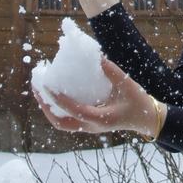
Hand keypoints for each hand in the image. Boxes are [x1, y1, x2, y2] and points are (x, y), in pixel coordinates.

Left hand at [33, 58, 161, 138]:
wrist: (145, 119)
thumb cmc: (137, 102)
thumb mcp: (127, 84)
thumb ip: (112, 71)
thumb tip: (97, 56)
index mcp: (100, 119)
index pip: (75, 111)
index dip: (60, 100)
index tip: (48, 87)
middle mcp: (91, 126)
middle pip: (61, 123)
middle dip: (46, 107)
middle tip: (37, 89)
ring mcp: (88, 127)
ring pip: (61, 123)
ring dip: (48, 109)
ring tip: (40, 91)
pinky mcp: (88, 123)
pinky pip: (67, 119)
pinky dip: (57, 108)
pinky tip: (53, 94)